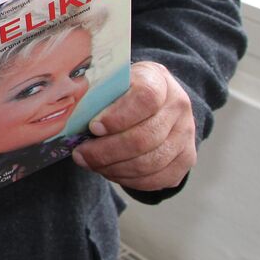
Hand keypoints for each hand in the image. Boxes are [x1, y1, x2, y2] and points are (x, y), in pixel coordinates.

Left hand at [74, 60, 195, 190]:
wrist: (157, 102)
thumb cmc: (125, 91)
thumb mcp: (114, 81)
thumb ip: (99, 94)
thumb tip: (74, 118)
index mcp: (159, 80)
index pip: (145, 99)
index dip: (118, 116)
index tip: (93, 127)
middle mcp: (178, 107)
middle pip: (145, 137)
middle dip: (107, 150)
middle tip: (81, 154)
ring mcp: (186, 135)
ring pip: (150, 162)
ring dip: (114, 168)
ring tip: (91, 164)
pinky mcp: (186, 159)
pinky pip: (157, 179)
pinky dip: (129, 179)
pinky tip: (110, 171)